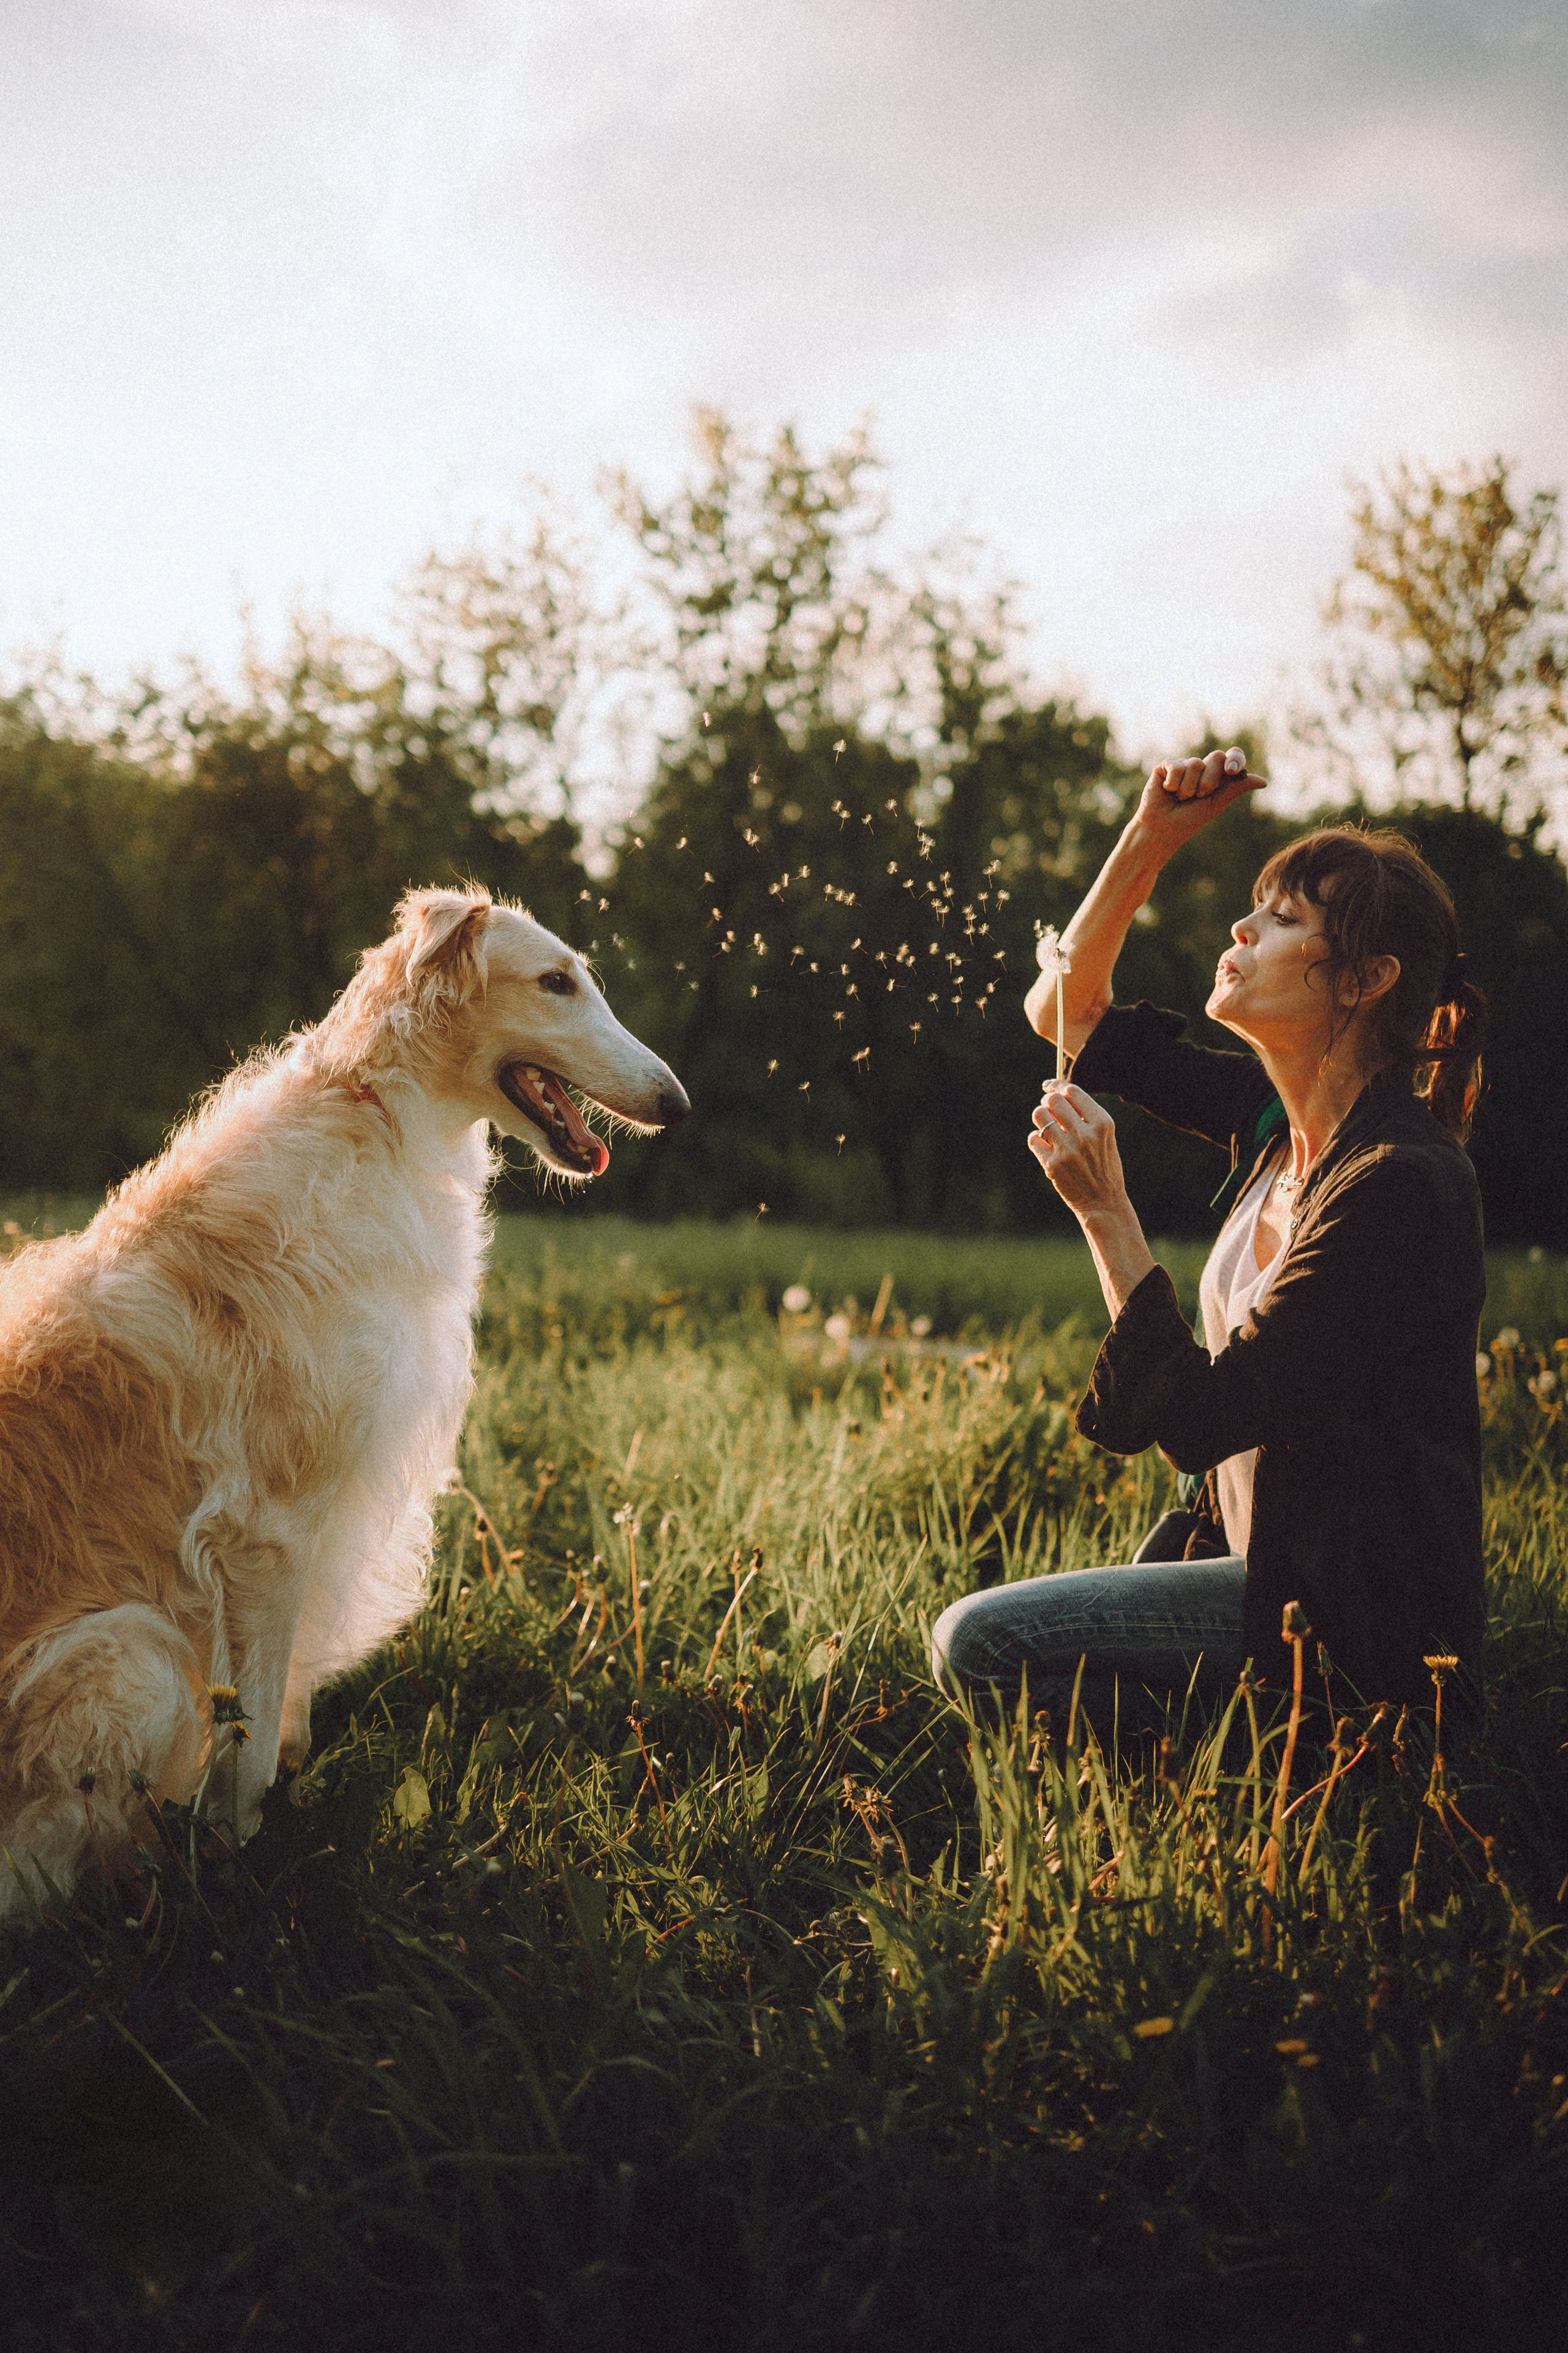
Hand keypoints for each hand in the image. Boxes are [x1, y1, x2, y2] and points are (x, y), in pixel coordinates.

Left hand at [1029, 1083, 1129, 1219]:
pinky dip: (1036, 1140)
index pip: (1073, 1092)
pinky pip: (1033, 1139)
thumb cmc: (1104, 1167)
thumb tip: (1058, 1094)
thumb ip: (1086, 1116)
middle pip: (1053, 1101)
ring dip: (1040, 1118)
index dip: (1057, 1085)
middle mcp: (1085, 1134)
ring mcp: (1068, 1149)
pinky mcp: (1053, 1165)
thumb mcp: (1105, 1138)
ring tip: (1046, 1128)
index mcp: (1102, 1124)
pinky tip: (1044, 1146)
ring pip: (1039, 1116)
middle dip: (1047, 1102)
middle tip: (1047, 1109)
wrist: (1104, 1203)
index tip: (1048, 1086)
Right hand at [1129, 748, 1264, 859]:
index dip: (1235, 759)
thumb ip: (1236, 788)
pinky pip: (1176, 765)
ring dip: (1189, 787)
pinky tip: (1167, 791)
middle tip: (1199, 797)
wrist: (1162, 829)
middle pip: (1216, 756)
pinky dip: (1173, 783)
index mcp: (1217, 776)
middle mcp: (1202, 768)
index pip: (1233, 756)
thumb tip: (1263, 781)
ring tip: (1180, 799)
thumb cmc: (1188, 820)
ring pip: (1195, 763)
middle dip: (1210, 780)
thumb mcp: (1216, 804)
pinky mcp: (1166, 766)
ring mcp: (1184, 765)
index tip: (1231, 771)